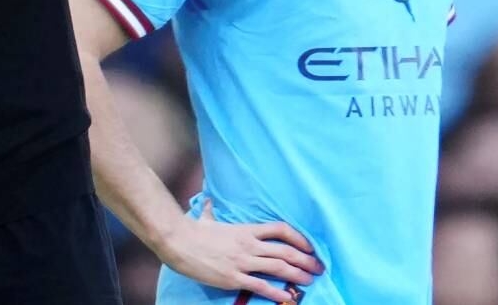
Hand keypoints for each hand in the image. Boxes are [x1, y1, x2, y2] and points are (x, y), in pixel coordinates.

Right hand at [155, 199, 322, 302]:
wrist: (179, 242)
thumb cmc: (192, 231)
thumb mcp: (205, 219)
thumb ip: (211, 211)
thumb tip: (209, 201)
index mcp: (245, 230)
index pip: (280, 230)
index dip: (299, 238)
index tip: (309, 247)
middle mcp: (249, 245)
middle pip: (285, 251)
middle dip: (305, 261)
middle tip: (318, 268)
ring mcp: (243, 262)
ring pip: (278, 268)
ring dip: (298, 275)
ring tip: (310, 281)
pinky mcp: (234, 277)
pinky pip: (261, 286)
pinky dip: (277, 293)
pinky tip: (288, 299)